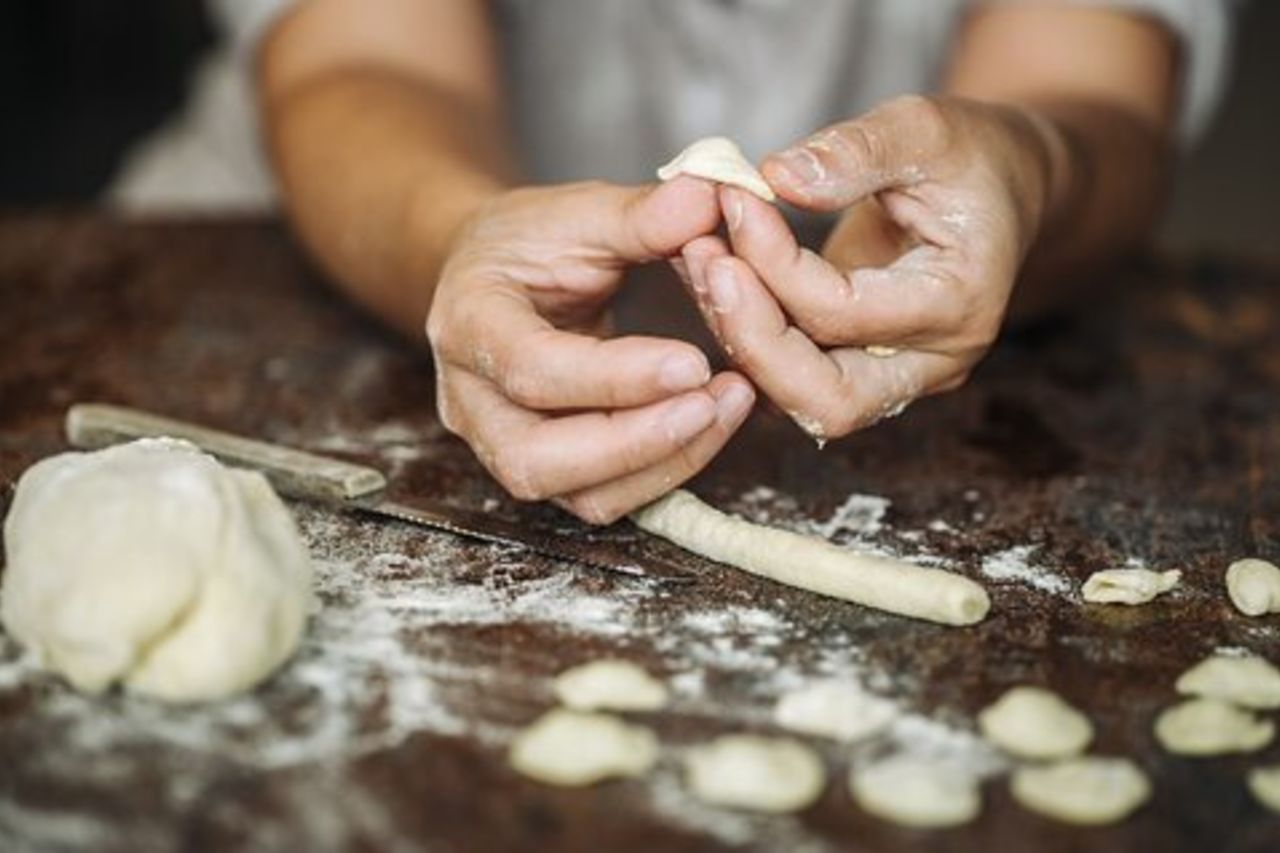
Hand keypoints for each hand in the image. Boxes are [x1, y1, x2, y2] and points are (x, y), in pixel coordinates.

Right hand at [427, 178, 755, 522]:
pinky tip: (712, 423)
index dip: (613, 377)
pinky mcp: (548, 468)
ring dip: (662, 463)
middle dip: (636, 441)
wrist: (496, 278)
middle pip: (538, 459)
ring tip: (729, 406)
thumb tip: (710, 195)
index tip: (693, 360)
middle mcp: (471, 401)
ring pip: (577, 495)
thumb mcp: (577, 212)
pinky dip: (665, 470)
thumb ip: (640, 213)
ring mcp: (503, 445)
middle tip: (713, 401)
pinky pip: (605, 497)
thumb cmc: (531, 244)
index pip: (530, 370)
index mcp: (469, 323)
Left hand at [678, 95, 1059, 440]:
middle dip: (750, 337)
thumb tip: (776, 178)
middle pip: (826, 400)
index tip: (734, 200)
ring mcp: (895, 378)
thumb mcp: (924, 128)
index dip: (775, 263)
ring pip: (798, 400)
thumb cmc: (969, 156)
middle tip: (701, 260)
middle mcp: (932, 362)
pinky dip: (743, 334)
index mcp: (960, 304)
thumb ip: (855, 152)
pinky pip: (789, 377)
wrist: (997, 189)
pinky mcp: (858, 371)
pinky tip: (710, 274)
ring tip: (695, 258)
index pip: (845, 312)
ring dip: (737, 338)